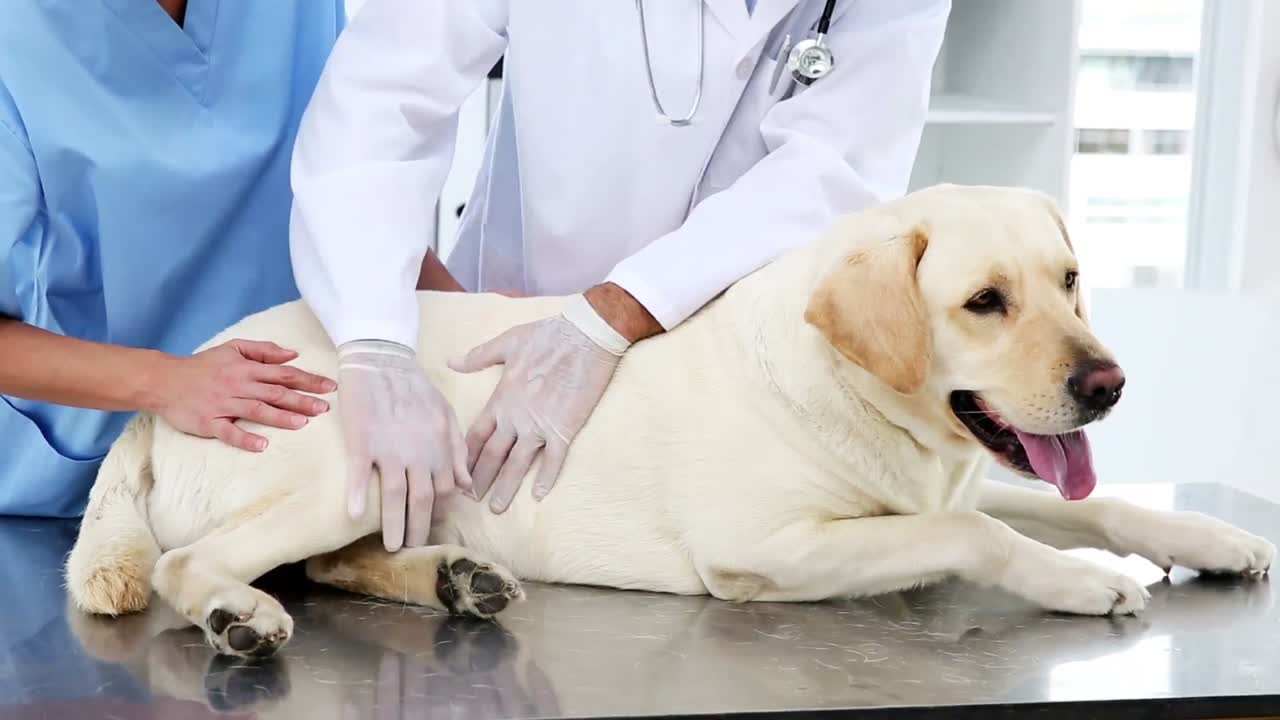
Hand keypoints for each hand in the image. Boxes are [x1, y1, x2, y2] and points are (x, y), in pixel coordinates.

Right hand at [151, 339, 335, 451]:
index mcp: (247, 369)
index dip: (309, 380)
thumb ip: (263, 350)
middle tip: (325, 408)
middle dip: (302, 400)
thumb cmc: (203, 365)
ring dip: (280, 417)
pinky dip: (245, 438)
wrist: (164, 380)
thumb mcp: (233, 348)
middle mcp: (238, 385)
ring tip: (302, 423)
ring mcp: (224, 405)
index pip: (284, 374)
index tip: (330, 387)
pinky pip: (228, 431)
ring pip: (257, 410)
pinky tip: (262, 445)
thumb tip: (292, 354)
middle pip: (276, 393)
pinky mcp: (209, 423)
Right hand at [337, 340, 470, 550]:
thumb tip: (467, 487)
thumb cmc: (416, 388)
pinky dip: (357, 495)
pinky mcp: (362, 440)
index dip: (440, 515)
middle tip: (414, 551)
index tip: (433, 531)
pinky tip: (355, 515)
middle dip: (420, 530)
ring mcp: (389, 448)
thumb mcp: (447, 416)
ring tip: (391, 547)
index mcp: (439, 448)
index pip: (444, 492)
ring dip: (394, 524)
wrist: (383, 359)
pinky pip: (358, 473)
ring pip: (393, 495)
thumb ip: (458, 451)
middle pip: (421, 500)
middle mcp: (418, 453)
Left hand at [449, 292, 635, 511]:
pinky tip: (540, 496)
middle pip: (493, 456)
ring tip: (497, 508)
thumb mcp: (507, 342)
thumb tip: (451, 361)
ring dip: (507, 487)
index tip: (457, 473)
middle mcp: (516, 418)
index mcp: (501, 399)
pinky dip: (546, 478)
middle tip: (471, 501)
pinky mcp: (565, 429)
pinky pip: (554, 460)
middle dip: (481, 480)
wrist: (585, 337)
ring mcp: (540, 426)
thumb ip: (478, 357)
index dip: (465, 457)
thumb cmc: (546, 337)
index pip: (476, 436)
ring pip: (518, 464)